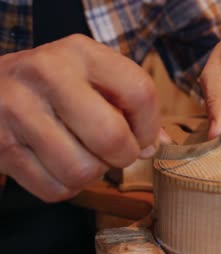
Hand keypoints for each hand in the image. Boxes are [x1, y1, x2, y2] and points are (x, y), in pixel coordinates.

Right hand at [0, 34, 160, 201]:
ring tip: (85, 156)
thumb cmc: (56, 85)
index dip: (150, 127)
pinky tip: (61, 165)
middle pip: (112, 138)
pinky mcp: (1, 146)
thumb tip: (161, 145)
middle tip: (117, 153)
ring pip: (82, 171)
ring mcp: (19, 110)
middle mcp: (48, 75)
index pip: (140, 93)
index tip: (143, 137)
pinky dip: (67, 186)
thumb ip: (131, 103)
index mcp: (82, 53)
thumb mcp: (93, 76)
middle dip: (124, 156)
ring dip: (93, 173)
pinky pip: (55, 189)